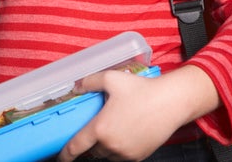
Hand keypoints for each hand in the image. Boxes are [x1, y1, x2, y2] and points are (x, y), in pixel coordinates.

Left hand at [56, 65, 218, 161]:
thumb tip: (76, 85)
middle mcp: (112, 145)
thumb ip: (89, 82)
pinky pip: (121, 158)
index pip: (77, 146)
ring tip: (107, 133)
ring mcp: (126, 153)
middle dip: (89, 145)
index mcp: (101, 128)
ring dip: (103, 149)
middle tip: (90, 134)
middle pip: (92, 152)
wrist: (170, 103)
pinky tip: (122, 135)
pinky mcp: (139, 156)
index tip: (61, 157)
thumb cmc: (141, 90)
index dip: (66, 154)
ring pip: (107, 156)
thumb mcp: (111, 78)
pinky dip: (117, 151)